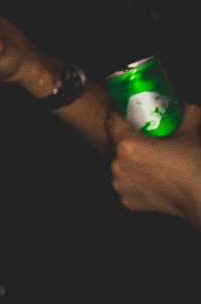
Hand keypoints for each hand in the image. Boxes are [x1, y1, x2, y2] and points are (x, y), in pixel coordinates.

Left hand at [107, 103, 200, 225]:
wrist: (198, 195)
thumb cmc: (192, 163)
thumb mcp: (190, 131)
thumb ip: (187, 112)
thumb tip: (186, 103)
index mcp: (128, 145)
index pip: (111, 123)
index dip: (116, 114)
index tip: (121, 112)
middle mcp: (117, 165)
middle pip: (115, 147)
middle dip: (126, 142)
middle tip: (142, 139)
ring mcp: (119, 185)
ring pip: (118, 167)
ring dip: (128, 162)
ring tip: (147, 160)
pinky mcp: (125, 200)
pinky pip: (125, 185)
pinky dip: (133, 180)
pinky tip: (149, 177)